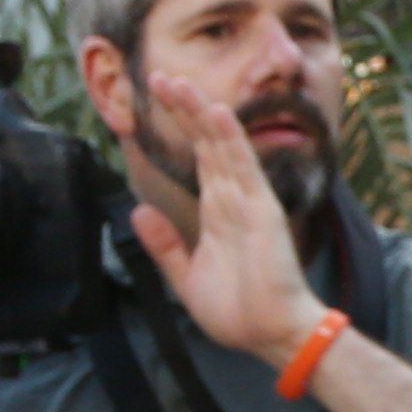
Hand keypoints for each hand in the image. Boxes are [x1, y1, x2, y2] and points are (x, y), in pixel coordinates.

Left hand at [129, 71, 331, 380]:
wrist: (272, 335)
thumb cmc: (239, 313)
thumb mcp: (186, 277)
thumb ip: (164, 244)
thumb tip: (139, 211)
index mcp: (218, 213)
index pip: (198, 158)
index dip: (179, 127)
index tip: (157, 99)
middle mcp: (233, 199)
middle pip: (207, 142)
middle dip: (183, 108)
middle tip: (160, 76)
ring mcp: (248, 201)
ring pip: (221, 145)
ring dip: (200, 112)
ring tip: (178, 82)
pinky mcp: (261, 209)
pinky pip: (244, 166)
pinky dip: (230, 137)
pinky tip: (216, 111)